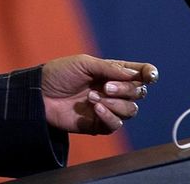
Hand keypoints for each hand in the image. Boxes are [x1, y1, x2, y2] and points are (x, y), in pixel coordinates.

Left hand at [41, 54, 156, 134]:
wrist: (39, 94)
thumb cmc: (59, 74)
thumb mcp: (84, 63)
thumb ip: (110, 68)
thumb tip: (135, 74)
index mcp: (112, 72)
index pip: (138, 74)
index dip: (148, 74)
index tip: (150, 76)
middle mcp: (114, 90)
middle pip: (138, 93)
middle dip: (125, 90)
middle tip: (105, 87)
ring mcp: (108, 108)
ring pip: (131, 110)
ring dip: (115, 103)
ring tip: (92, 97)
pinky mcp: (100, 124)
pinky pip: (116, 124)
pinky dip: (109, 116)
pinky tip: (95, 109)